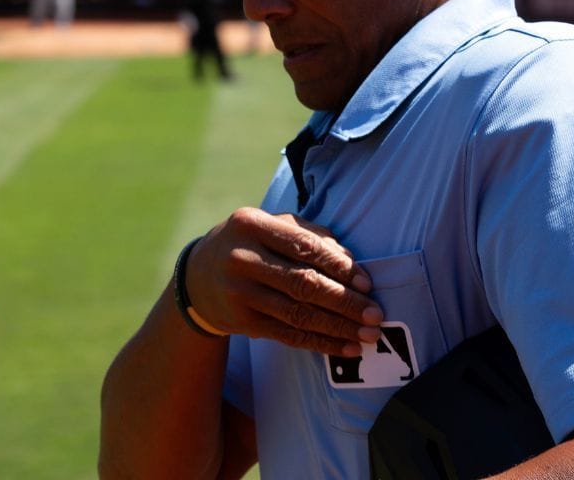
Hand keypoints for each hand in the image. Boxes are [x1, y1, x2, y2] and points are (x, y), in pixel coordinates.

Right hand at [185, 207, 384, 355]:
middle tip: (376, 315)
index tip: (367, 283)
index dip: (340, 266)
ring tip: (368, 336)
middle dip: (345, 302)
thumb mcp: (272, 225)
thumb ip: (312, 235)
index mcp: (252, 224)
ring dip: (338, 328)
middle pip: (303, 283)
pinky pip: (288, 335)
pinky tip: (345, 348)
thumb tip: (352, 261)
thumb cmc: (250, 244)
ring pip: (298, 314)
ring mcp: (239, 293)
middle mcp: (242, 258)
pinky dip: (320, 343)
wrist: (197, 276)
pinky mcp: (241, 322)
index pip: (304, 247)